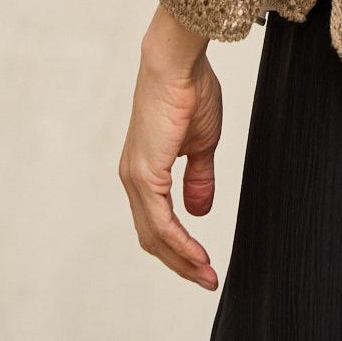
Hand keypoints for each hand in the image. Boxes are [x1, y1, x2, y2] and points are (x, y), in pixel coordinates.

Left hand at [118, 27, 222, 289]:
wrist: (178, 62)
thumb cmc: (191, 90)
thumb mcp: (201, 142)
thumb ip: (199, 177)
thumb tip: (199, 211)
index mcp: (146, 168)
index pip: (157, 220)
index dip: (180, 245)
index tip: (205, 262)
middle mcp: (134, 177)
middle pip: (153, 236)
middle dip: (180, 262)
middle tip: (207, 278)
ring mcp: (136, 177)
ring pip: (154, 234)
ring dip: (182, 258)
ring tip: (207, 273)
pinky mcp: (144, 174)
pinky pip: (161, 221)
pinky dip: (180, 242)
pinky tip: (197, 254)